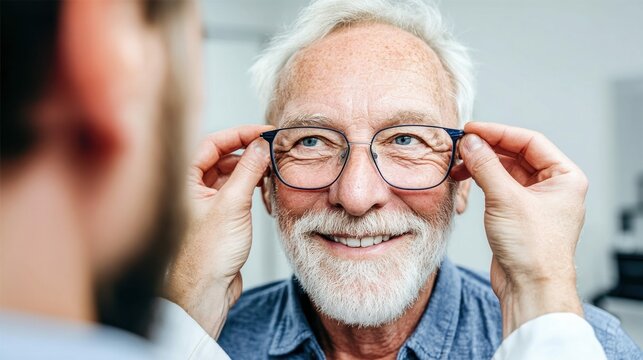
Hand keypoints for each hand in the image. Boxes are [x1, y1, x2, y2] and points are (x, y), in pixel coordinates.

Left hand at [165, 125, 272, 338]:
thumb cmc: (207, 254)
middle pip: (221, 156)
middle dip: (248, 151)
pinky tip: (265, 187)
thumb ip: (248, 170)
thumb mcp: (233, 205)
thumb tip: (261, 145)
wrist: (206, 291)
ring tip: (272, 168)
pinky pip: (235, 190)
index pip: (212, 143)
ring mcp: (205, 202)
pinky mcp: (219, 216)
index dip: (239, 134)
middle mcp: (191, 188)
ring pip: (230, 174)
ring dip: (251, 169)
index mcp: (184, 180)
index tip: (263, 132)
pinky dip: (251, 186)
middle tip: (272, 148)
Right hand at [451, 122, 587, 336]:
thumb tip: (470, 142)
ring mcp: (535, 201)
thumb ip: (486, 166)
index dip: (499, 132)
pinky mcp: (518, 214)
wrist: (531, 289)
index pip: (529, 141)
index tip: (472, 129)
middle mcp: (553, 186)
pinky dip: (482, 181)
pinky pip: (499, 188)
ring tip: (457, 165)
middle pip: (516, 155)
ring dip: (481, 166)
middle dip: (487, 149)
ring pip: (505, 171)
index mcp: (564, 177)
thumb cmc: (533, 249)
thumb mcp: (506, 199)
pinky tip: (465, 179)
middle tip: (461, 145)